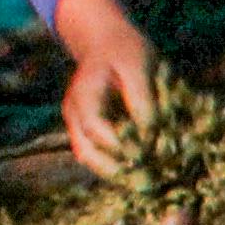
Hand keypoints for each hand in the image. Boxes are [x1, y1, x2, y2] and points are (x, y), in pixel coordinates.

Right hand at [55, 0, 160, 180]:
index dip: (120, 144)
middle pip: (86, 152)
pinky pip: (96, 156)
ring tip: (145, 182)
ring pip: (89, 159)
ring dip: (116, 173)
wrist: (105, 42)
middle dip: (116, 170)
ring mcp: (76, 123)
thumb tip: (150, 132)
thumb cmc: (125, 51)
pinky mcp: (85, 131)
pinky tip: (140, 172)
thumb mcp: (139, 65)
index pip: (95, 128)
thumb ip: (143, 97)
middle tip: (147, 181)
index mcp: (84, 94)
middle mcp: (74, 113)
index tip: (146, 152)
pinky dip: (115, 165)